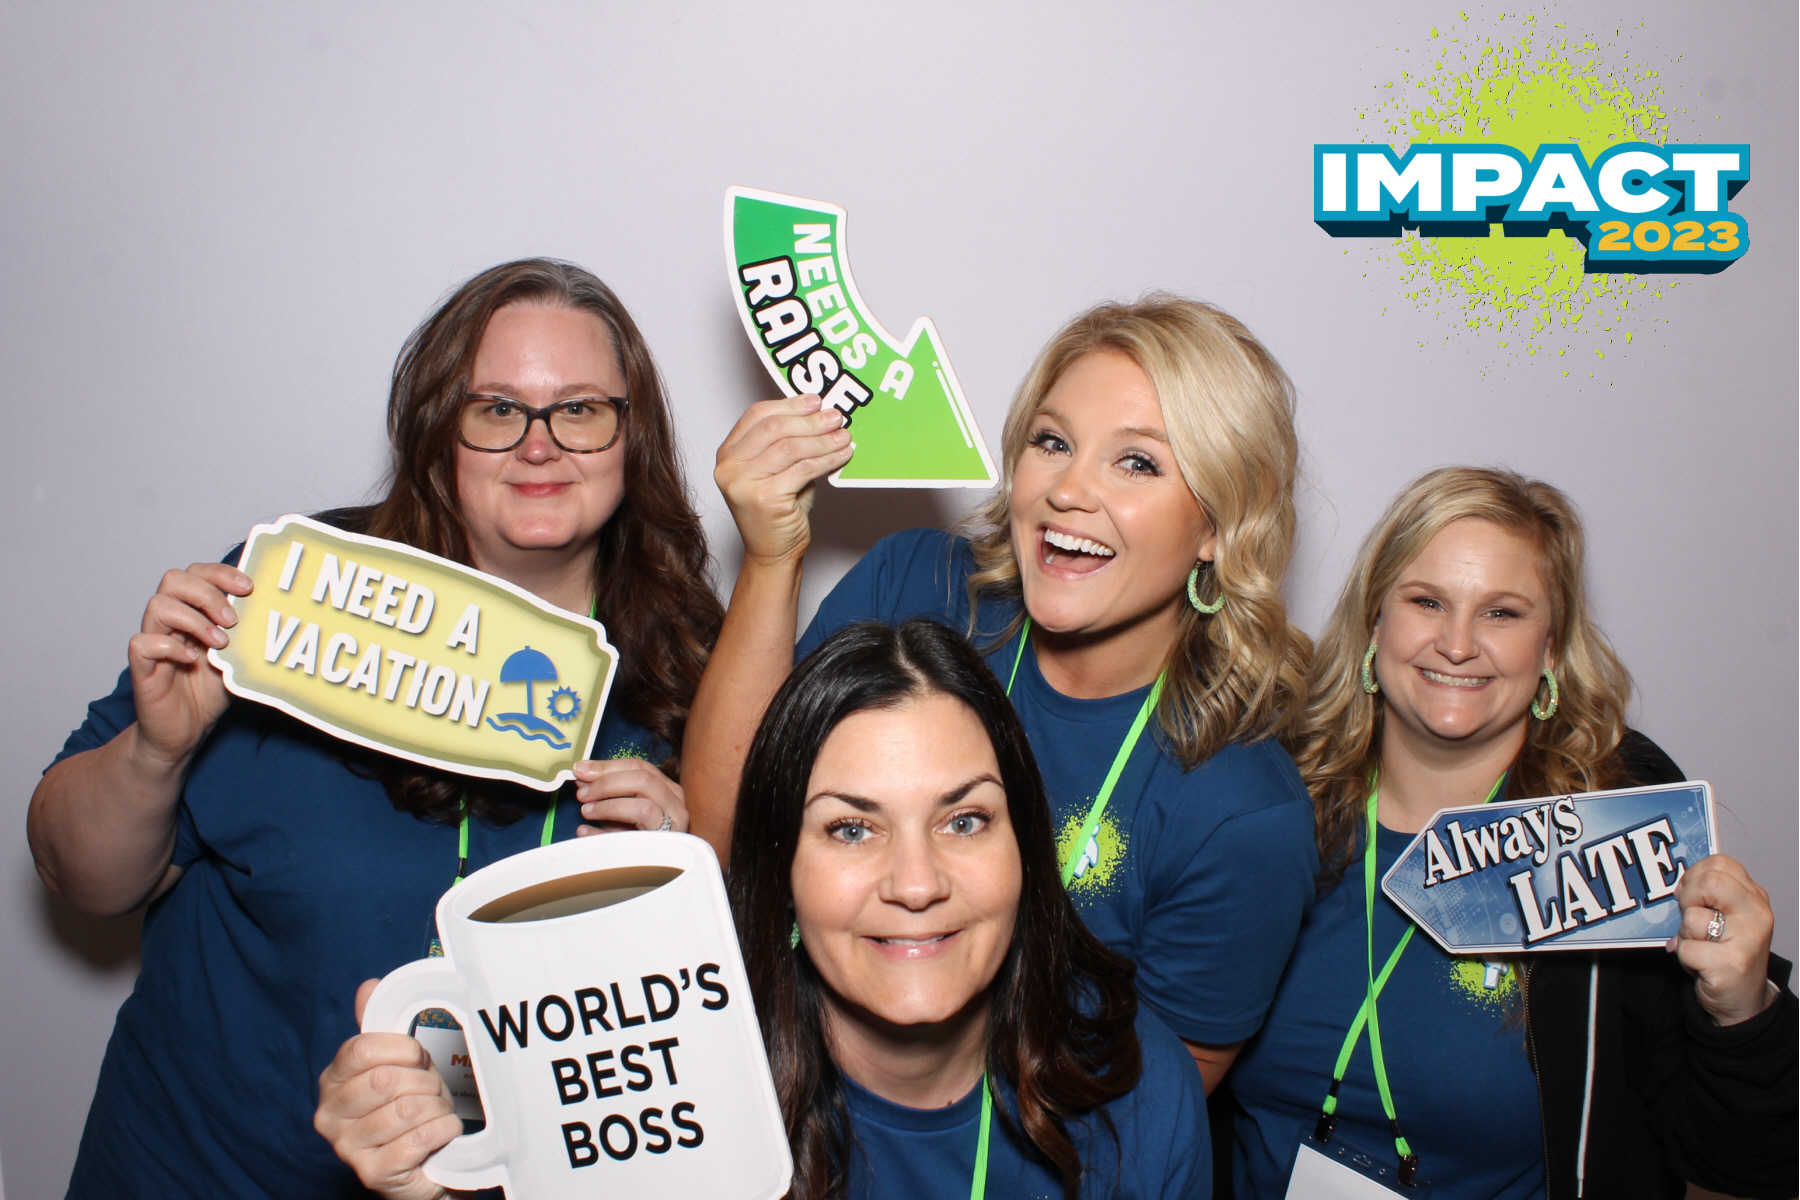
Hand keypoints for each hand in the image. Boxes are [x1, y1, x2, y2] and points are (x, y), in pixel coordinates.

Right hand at [128, 563, 251, 770]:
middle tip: (232, 619)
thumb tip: (278, 608)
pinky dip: (168, 647)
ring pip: (157, 605)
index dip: (220, 573)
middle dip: (208, 592)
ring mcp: (154, 642)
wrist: (187, 730)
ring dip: (194, 619)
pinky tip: (191, 660)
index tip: (248, 587)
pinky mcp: (142, 668)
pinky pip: (142, 643)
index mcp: (193, 611)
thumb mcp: (239, 656)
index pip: (197, 572)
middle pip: (174, 579)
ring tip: (220, 642)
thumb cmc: (211, 690)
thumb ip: (248, 632)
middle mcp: (170, 622)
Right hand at [315, 979, 458, 1199]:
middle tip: (432, 1090)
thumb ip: (379, 1028)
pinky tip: (442, 1132)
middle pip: (386, 1080)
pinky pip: (419, 1138)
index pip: (361, 1050)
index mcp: (331, 1081)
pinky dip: (443, 1130)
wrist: (422, 1161)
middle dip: (424, 1081)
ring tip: (435, 1113)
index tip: (418, 1057)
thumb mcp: (396, 1063)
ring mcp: (347, 1148)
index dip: (402, 1049)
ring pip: (407, 1109)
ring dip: (436, 1108)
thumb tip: (369, 987)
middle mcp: (330, 1116)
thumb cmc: (407, 1107)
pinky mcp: (373, 1173)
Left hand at [574, 757, 687, 834]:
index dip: (607, 766)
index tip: (580, 770)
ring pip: (643, 805)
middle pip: (642, 779)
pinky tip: (586, 832)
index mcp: (665, 787)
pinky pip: (635, 835)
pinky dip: (606, 832)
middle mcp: (676, 802)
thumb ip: (603, 792)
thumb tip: (581, 776)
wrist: (649, 871)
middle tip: (581, 793)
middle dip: (606, 783)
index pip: (638, 766)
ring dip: (608, 805)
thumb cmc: (634, 837)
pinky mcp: (666, 845)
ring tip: (586, 812)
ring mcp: (675, 824)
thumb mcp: (618, 809)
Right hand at [714, 395, 852, 566]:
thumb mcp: (777, 471)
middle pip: (774, 428)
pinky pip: (804, 469)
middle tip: (836, 417)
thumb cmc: (777, 512)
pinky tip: (842, 455)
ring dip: (823, 439)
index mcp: (728, 454)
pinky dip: (828, 459)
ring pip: (791, 447)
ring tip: (844, 436)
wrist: (772, 553)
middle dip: (810, 420)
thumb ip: (787, 443)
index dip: (789, 405)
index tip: (815, 401)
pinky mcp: (765, 499)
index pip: (757, 415)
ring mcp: (744, 484)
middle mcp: (729, 467)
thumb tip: (819, 414)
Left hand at [1667, 854, 1776, 1025]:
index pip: (1719, 864)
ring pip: (1691, 918)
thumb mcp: (1724, 918)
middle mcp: (1757, 914)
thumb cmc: (1726, 953)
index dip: (1694, 877)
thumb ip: (1707, 897)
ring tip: (1701, 948)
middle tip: (1692, 920)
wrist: (1742, 1001)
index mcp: (1754, 897)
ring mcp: (1747, 938)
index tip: (1690, 896)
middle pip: (1708, 882)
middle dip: (1687, 900)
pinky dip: (1684, 958)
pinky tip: (1701, 965)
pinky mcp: (1732, 963)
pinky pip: (1685, 948)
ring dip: (1685, 935)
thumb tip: (1677, 888)